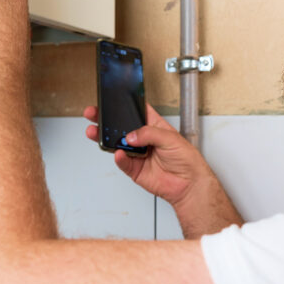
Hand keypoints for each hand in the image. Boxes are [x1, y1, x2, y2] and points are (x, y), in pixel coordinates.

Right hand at [83, 104, 212, 207]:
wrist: (189, 184)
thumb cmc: (187, 159)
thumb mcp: (171, 138)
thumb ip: (149, 134)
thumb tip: (131, 135)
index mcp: (153, 126)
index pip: (136, 112)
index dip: (124, 105)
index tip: (111, 99)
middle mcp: (143, 139)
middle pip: (121, 127)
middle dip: (106, 120)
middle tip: (94, 114)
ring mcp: (138, 154)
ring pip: (117, 144)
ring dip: (106, 138)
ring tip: (96, 132)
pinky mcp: (135, 169)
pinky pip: (123, 163)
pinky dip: (119, 158)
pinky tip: (119, 153)